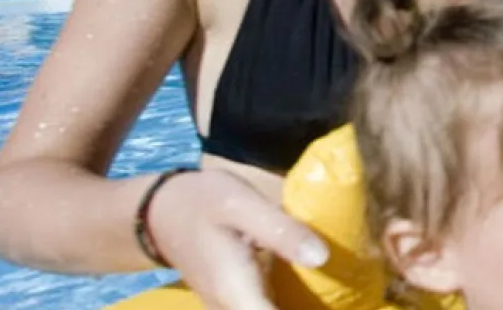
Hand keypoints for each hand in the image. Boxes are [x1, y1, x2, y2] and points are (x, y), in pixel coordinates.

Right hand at [145, 169, 328, 309]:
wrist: (161, 212)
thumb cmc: (203, 204)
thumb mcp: (243, 206)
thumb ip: (281, 232)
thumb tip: (322, 257)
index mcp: (238, 294)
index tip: (337, 305)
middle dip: (308, 307)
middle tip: (341, 297)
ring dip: (301, 305)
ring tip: (334, 297)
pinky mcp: (236, 303)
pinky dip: (289, 303)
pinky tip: (317, 292)